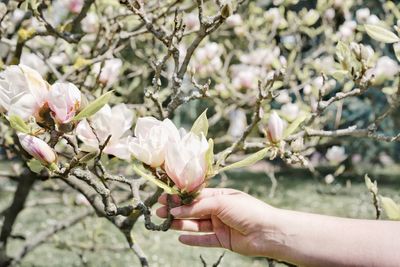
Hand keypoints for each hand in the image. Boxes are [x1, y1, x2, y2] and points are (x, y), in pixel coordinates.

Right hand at [156, 188, 283, 256]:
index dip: (180, 196)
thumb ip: (198, 207)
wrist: (268, 232)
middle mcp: (219, 209)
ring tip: (165, 222)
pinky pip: (204, 239)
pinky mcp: (223, 240)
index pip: (196, 195)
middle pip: (193, 210)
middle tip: (159, 209)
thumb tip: (177, 209)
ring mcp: (220, 225)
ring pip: (196, 224)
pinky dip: (192, 239)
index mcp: (219, 195)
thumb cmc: (247, 210)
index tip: (165, 196)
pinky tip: (180, 238)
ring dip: (181, 223)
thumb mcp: (220, 202)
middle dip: (176, 209)